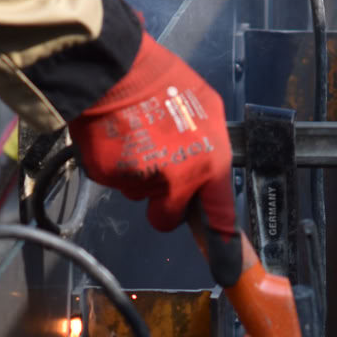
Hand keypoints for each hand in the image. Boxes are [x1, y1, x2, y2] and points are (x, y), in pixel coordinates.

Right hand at [68, 32, 240, 284]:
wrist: (115, 70)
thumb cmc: (163, 82)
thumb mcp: (206, 108)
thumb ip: (210, 148)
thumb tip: (207, 174)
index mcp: (208, 162)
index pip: (220, 215)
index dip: (222, 243)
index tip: (227, 267)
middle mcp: (176, 179)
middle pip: (166, 218)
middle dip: (161, 202)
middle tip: (156, 167)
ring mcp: (140, 180)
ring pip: (137, 195)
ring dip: (136, 175)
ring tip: (136, 135)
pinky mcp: (108, 176)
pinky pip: (113, 181)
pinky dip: (113, 164)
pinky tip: (116, 136)